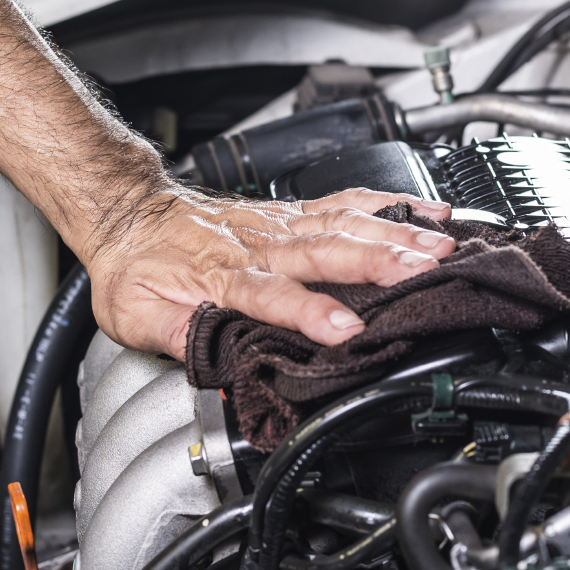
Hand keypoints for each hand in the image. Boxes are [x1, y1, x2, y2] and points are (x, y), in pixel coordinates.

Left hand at [85, 187, 455, 359]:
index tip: (344, 331)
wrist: (129, 211)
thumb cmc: (137, 267)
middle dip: (378, 261)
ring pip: (344, 223)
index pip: (271, 295)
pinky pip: (347, 202)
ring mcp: (280, 223)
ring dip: (395, 233)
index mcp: (221, 274)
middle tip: (423, 271)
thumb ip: (178, 339)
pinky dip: (390, 204)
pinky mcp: (293, 212)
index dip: (308, 313)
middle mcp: (259, 244)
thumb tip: (216, 367)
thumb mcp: (136, 316)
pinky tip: (428, 210)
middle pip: (325, 250)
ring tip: (440, 244)